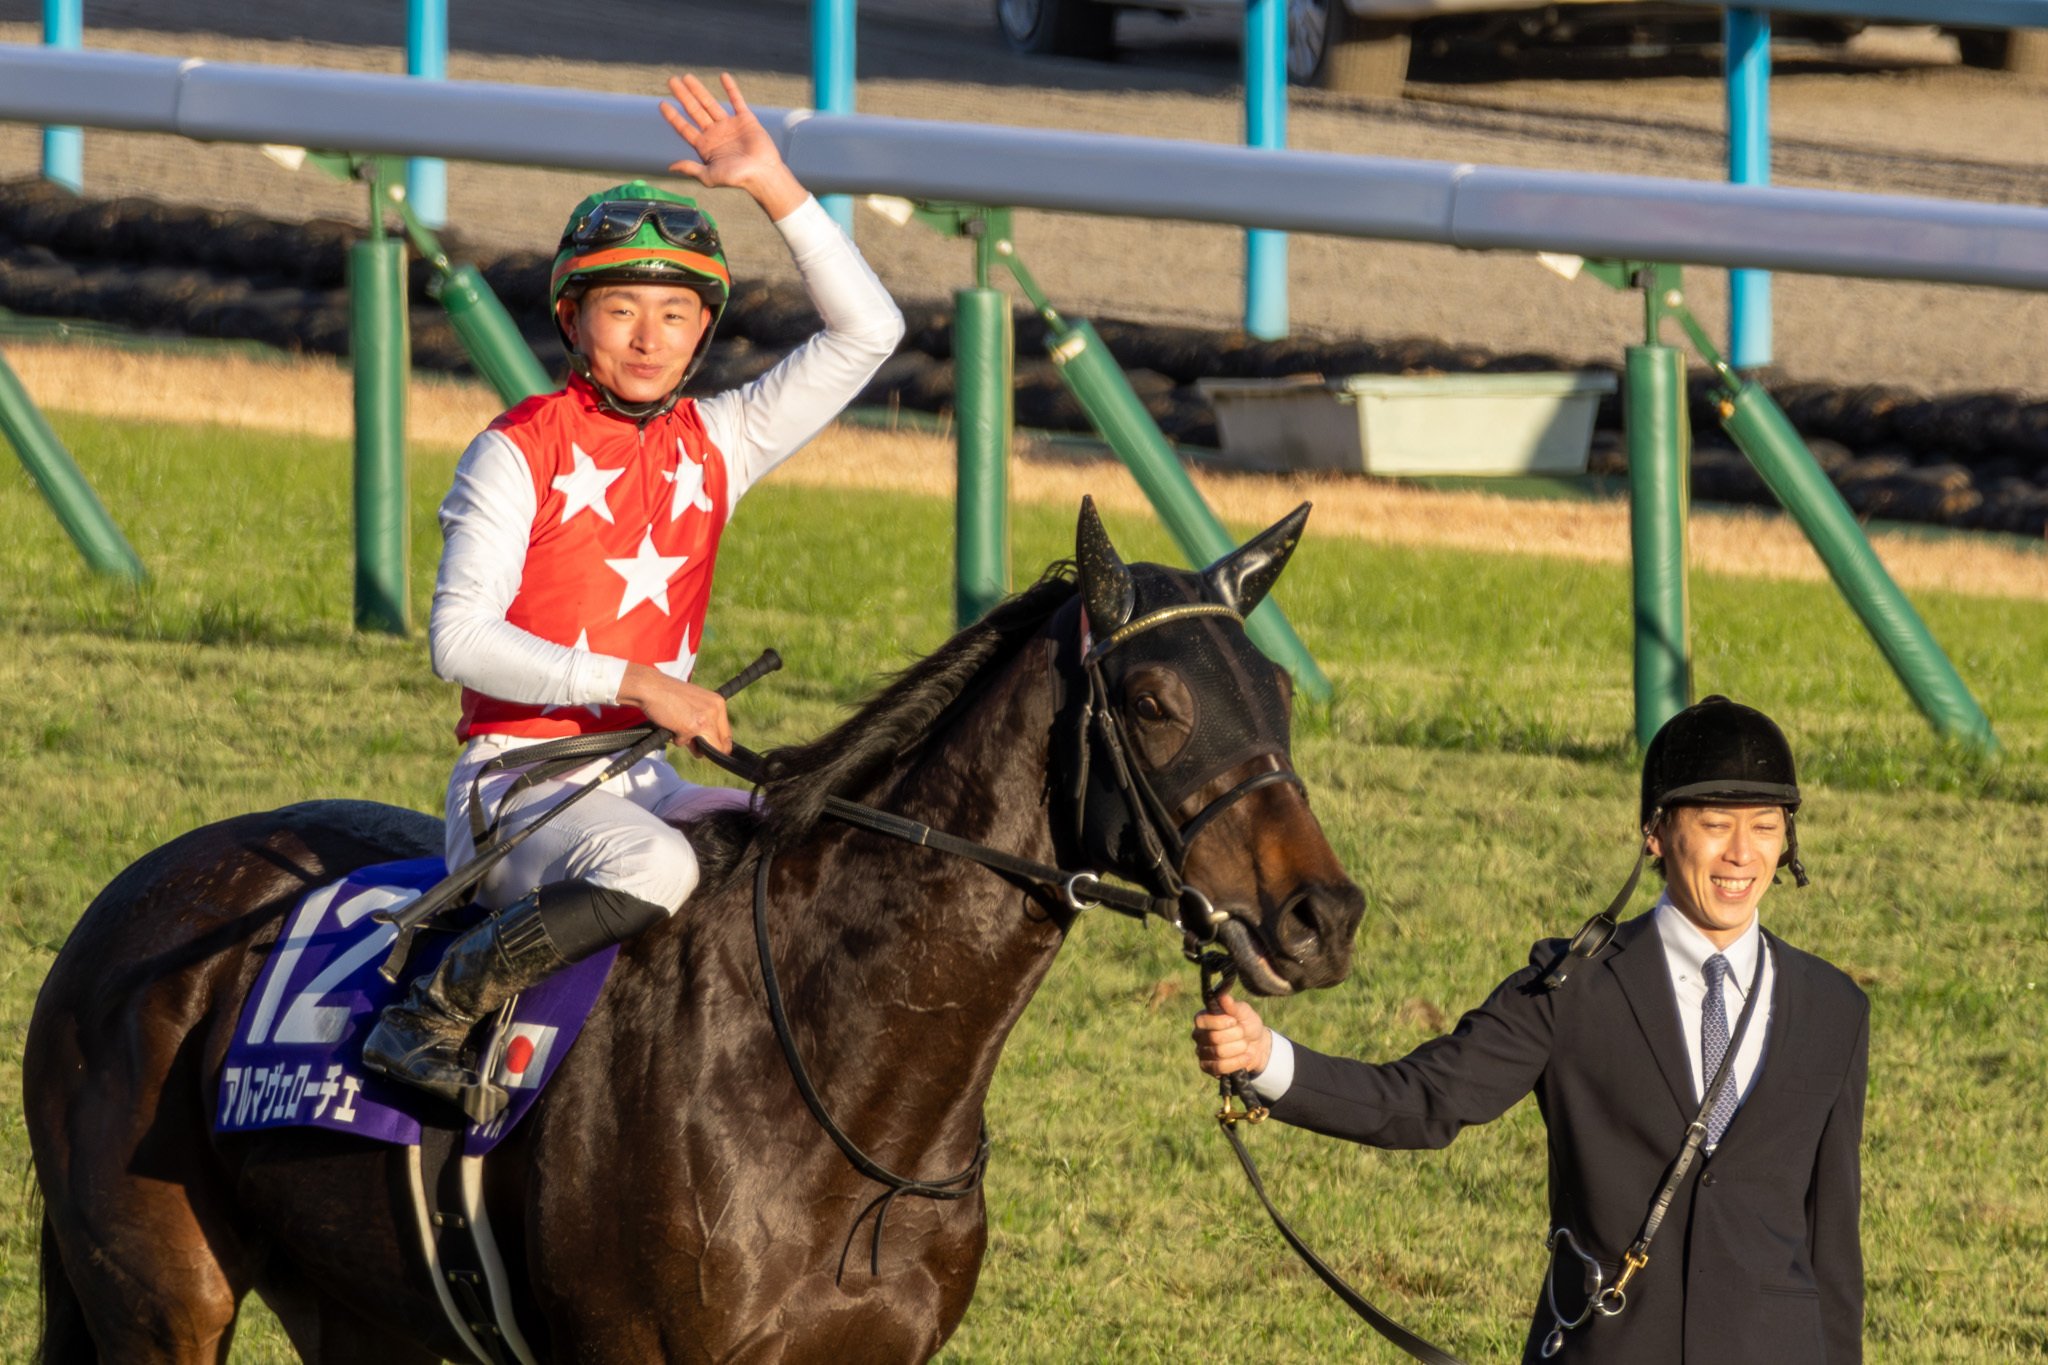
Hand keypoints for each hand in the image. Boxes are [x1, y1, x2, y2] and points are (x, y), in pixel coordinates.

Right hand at [617, 663, 730, 754]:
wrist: (650, 687)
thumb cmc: (669, 694)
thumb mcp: (695, 703)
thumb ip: (705, 720)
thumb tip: (707, 746)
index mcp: (718, 703)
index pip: (727, 734)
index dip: (716, 744)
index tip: (706, 747)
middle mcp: (716, 710)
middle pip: (722, 745)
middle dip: (706, 749)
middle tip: (691, 741)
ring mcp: (705, 719)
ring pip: (707, 748)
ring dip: (691, 744)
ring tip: (678, 727)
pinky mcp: (692, 727)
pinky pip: (686, 744)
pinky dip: (676, 739)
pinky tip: (671, 725)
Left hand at [661, 73, 807, 219]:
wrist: (763, 174)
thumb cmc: (737, 179)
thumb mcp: (709, 176)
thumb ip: (691, 169)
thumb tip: (671, 167)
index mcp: (705, 146)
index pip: (685, 128)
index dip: (674, 117)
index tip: (662, 104)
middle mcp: (715, 134)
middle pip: (694, 111)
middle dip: (683, 96)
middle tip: (671, 81)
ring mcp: (730, 125)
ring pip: (710, 103)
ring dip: (699, 90)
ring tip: (687, 77)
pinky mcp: (746, 120)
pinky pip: (736, 101)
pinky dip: (731, 89)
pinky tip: (723, 77)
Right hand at [1192, 991, 1271, 1078]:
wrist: (1258, 1046)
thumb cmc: (1248, 1025)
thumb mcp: (1244, 1013)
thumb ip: (1233, 1006)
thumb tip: (1223, 996)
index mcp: (1203, 1018)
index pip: (1202, 1021)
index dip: (1219, 1022)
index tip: (1234, 1021)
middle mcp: (1198, 1035)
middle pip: (1213, 1038)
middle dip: (1235, 1036)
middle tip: (1243, 1033)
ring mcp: (1202, 1052)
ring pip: (1218, 1053)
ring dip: (1238, 1048)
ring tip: (1245, 1045)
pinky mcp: (1208, 1068)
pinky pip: (1220, 1067)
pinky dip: (1237, 1062)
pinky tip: (1246, 1057)